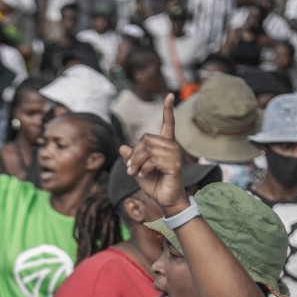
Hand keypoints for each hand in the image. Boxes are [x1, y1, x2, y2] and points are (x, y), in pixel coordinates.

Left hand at [120, 94, 191, 214]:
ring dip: (136, 163)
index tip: (170, 95)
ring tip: (134, 173)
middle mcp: (172, 147)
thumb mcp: (138, 170)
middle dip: (134, 154)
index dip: (168, 110)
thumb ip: (131, 158)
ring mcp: (175, 155)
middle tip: (129, 169)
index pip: (168, 124)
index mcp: (165, 145)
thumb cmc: (154, 185)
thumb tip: (122, 147)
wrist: (166, 201)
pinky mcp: (175, 164)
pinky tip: (143, 175)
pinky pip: (153, 159)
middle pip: (146, 138)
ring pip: (148, 149)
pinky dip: (143, 168)